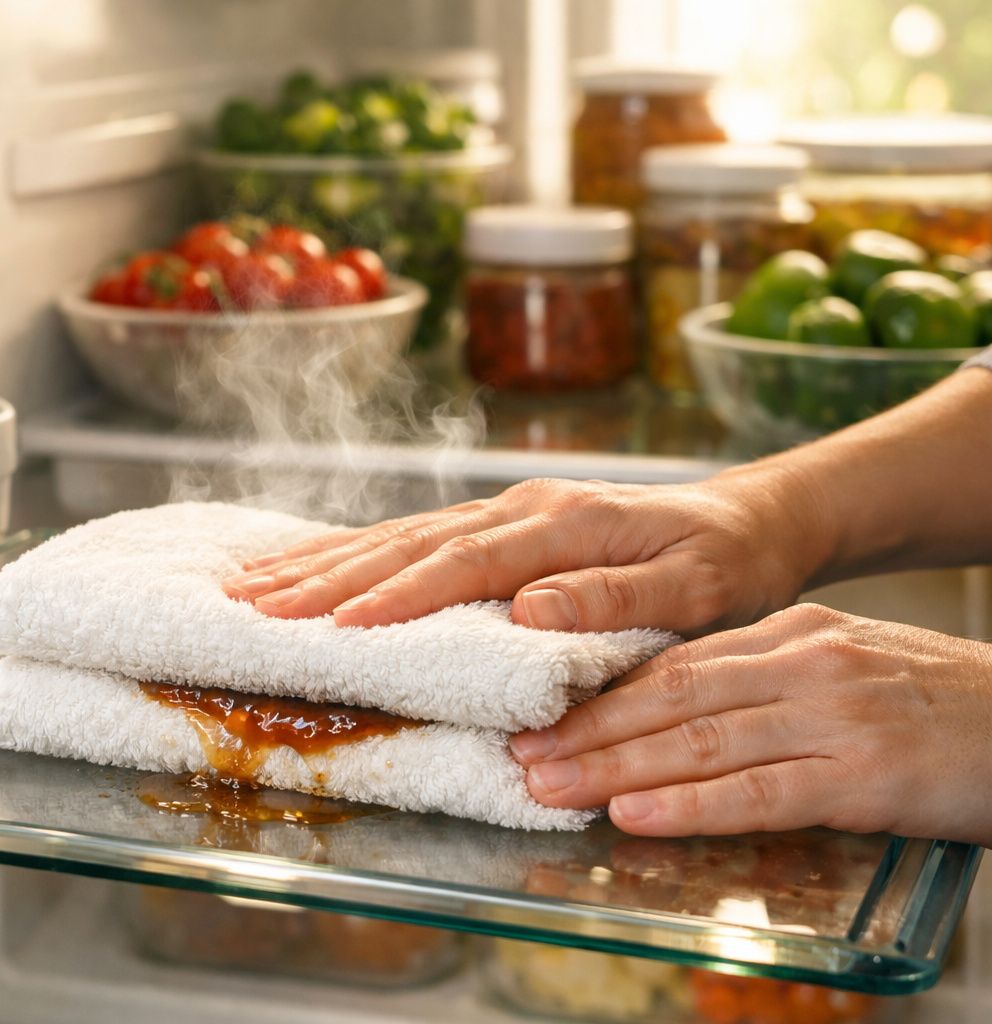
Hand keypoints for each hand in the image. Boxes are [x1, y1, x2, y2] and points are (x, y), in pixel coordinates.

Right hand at [222, 472, 827, 634]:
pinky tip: (308, 564)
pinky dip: (352, 552)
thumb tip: (531, 607)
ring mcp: (503, 510)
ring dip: (320, 561)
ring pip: (396, 535)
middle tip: (250, 604)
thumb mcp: (697, 589)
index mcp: (561, 522)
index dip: (397, 595)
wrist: (752, 519)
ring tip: (248, 584)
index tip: (338, 625)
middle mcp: (519, 507)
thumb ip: (615, 597)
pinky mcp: (498, 523)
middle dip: (324, 576)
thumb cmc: (727, 564)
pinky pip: (412, 536)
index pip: (462, 562)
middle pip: (406, 542)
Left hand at [509, 604, 991, 844]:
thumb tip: (671, 711)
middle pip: (670, 697)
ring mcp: (835, 716)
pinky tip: (635, 813)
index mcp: (790, 634)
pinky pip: (759, 790)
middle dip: (587, 729)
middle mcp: (803, 663)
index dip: (600, 694)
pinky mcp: (866, 773)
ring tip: (550, 785)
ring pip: (699, 741)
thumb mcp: (840, 667)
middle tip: (520, 754)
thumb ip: (761, 681)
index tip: (539, 715)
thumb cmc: (933, 704)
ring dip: (614, 767)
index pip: (674, 663)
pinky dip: (690, 803)